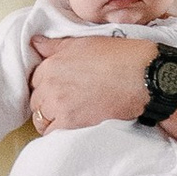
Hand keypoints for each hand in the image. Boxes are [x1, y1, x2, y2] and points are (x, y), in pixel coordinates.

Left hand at [26, 30, 148, 132]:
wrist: (142, 77)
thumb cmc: (119, 57)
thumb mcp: (84, 43)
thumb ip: (55, 45)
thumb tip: (35, 43)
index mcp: (52, 64)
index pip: (35, 80)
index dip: (46, 85)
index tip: (58, 88)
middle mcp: (50, 85)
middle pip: (36, 100)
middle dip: (46, 102)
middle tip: (65, 102)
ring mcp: (59, 105)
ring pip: (41, 119)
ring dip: (50, 119)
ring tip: (67, 117)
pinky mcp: (70, 123)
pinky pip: (52, 133)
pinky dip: (58, 132)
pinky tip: (71, 126)